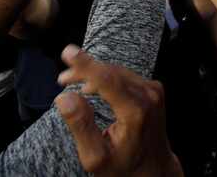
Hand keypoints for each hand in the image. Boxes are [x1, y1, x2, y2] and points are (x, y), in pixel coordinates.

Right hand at [55, 46, 180, 176]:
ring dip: (93, 73)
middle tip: (62, 79)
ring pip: (117, 71)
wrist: (154, 169)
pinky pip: (125, 75)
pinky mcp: (153, 89)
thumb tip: (64, 97)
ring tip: (71, 81)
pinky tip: (92, 86)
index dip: (86, 64)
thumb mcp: (96, 157)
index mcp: (135, 112)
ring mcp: (153, 91)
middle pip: (110, 72)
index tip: (68, 52)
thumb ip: (81, 126)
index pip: (108, 79)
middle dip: (84, 70)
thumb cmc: (123, 166)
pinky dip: (106, 77)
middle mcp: (148, 97)